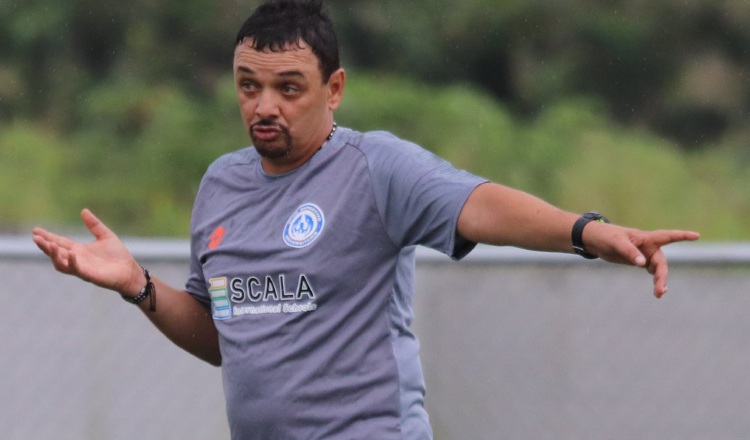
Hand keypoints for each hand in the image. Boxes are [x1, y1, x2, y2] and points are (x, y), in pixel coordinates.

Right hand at [32, 209, 143, 295]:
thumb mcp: (105, 236)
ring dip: (53, 255)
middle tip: (36, 238)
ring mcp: (82, 268)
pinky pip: (77, 270)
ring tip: (48, 245)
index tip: (35, 230)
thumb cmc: (118, 256)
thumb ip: (94, 225)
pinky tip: (70, 253)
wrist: (130, 271)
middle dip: (45, 246)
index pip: (59, 242)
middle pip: (55, 253)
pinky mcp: (90, 276)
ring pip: (61, 264)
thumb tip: (83, 210)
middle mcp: (77, 259)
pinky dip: (72, 262)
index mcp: (79, 250)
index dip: (47, 237)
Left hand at [583, 222, 699, 297]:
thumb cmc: (606, 237)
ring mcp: (644, 254)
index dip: (682, 236)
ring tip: (659, 294)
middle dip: (662, 275)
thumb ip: (630, 252)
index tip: (696, 235)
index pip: (667, 236)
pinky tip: (658, 290)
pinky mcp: (638, 261)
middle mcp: (648, 246)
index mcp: (646, 238)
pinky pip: (651, 271)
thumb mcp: (616, 243)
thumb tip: (642, 264)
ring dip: (660, 280)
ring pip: (657, 269)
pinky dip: (655, 280)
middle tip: (661, 290)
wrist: (594, 241)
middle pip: (661, 262)